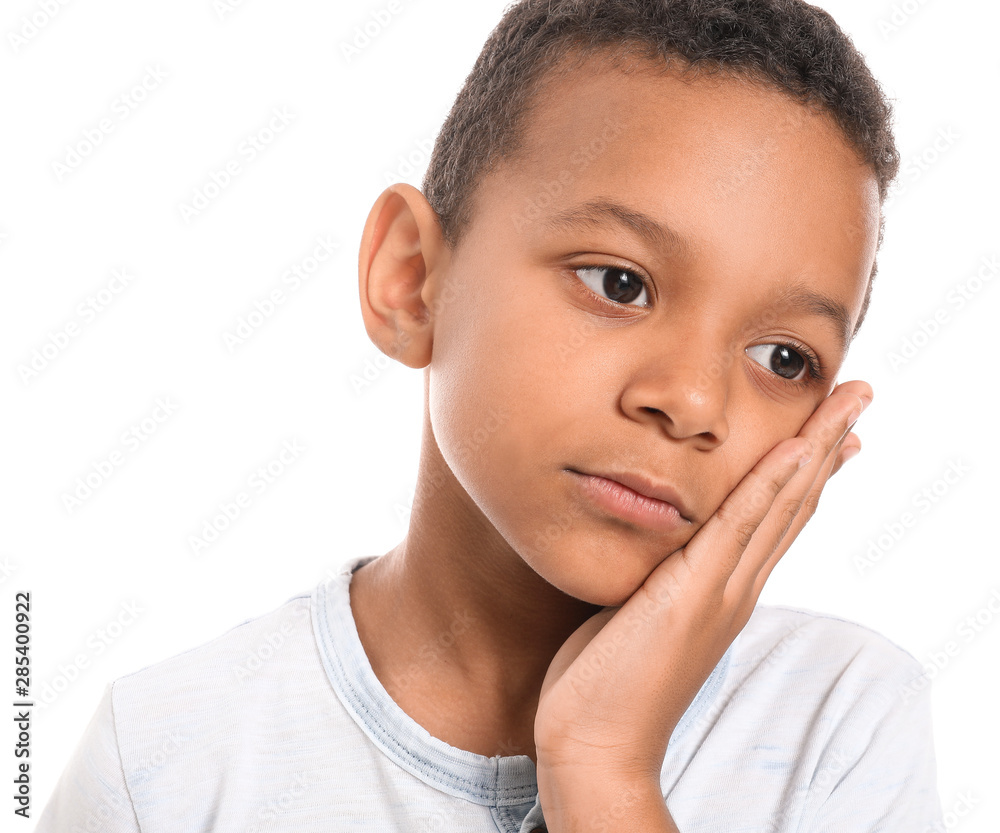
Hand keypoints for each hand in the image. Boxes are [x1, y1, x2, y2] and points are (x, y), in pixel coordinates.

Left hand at [532, 380, 871, 794]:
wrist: (595, 742)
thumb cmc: (607, 679)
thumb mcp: (638, 611)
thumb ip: (656, 578)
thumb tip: (652, 550)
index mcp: (724, 589)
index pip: (776, 518)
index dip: (806, 472)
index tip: (830, 432)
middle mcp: (736, 587)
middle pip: (794, 503)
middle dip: (827, 446)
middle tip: (857, 398)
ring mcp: (722, 592)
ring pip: (781, 506)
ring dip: (816, 449)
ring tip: (847, 404)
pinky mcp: (694, 596)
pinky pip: (740, 528)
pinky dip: (771, 486)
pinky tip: (795, 449)